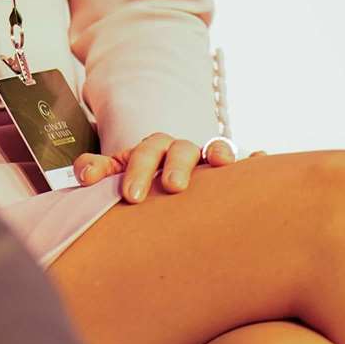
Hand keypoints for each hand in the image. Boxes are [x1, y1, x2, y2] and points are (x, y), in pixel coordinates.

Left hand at [75, 132, 264, 202]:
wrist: (164, 189)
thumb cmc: (141, 184)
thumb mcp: (118, 176)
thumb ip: (97, 171)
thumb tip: (83, 173)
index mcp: (152, 150)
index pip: (144, 152)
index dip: (136, 168)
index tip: (130, 196)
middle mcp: (180, 151)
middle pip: (177, 148)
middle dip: (174, 165)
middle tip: (172, 188)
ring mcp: (205, 160)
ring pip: (213, 147)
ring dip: (216, 151)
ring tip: (220, 163)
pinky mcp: (229, 173)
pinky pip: (245, 162)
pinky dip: (254, 159)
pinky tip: (262, 158)